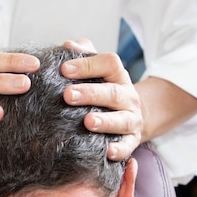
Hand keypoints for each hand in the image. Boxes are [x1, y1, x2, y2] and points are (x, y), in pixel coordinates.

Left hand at [60, 39, 142, 160]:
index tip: (64, 69)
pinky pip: (127, 146)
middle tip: (67, 95)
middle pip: (112, 93)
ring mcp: (132, 119)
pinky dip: (119, 150)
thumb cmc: (105, 91)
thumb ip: (85, 56)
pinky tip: (107, 152)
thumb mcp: (98, 72)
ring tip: (88, 122)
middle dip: (90, 94)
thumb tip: (68, 44)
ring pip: (122, 120)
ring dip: (105, 121)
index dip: (87, 65)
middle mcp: (128, 97)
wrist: (132, 116)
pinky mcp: (132, 141)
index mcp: (118, 76)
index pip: (109, 63)